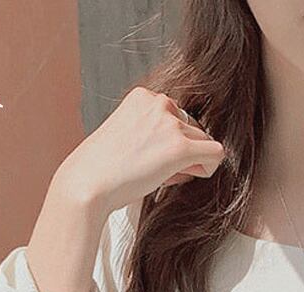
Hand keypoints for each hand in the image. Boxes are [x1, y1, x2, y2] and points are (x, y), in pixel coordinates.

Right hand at [55, 86, 225, 217]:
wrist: (87, 183)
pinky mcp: (181, 147)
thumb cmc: (103, 168)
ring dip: (191, 162)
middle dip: (182, 151)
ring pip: (204, 141)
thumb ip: (157, 135)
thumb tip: (193, 152)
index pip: (175, 116)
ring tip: (163, 175)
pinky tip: (184, 177)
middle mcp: (158, 103)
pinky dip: (208, 167)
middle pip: (192, 127)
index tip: (149, 157)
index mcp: (142, 96)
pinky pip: (217, 154)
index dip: (168, 141)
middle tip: (157, 170)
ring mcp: (170, 124)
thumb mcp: (128, 137)